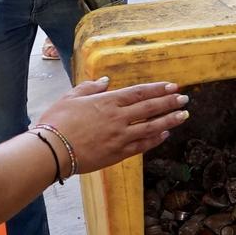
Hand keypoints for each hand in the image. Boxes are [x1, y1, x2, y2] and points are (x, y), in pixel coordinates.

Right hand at [34, 78, 188, 174]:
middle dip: (169, 102)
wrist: (50, 151)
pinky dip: (155, 139)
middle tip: (184, 99)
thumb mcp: (71, 97)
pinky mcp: (117, 154)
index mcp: (107, 102)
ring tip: (183, 116)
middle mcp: (118, 118)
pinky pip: (142, 145)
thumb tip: (106, 80)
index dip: (158, 89)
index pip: (139, 93)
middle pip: (150, 108)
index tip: (173, 86)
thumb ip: (90, 87)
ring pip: (151, 127)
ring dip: (169, 120)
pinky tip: (165, 134)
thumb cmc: (56, 122)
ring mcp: (120, 137)